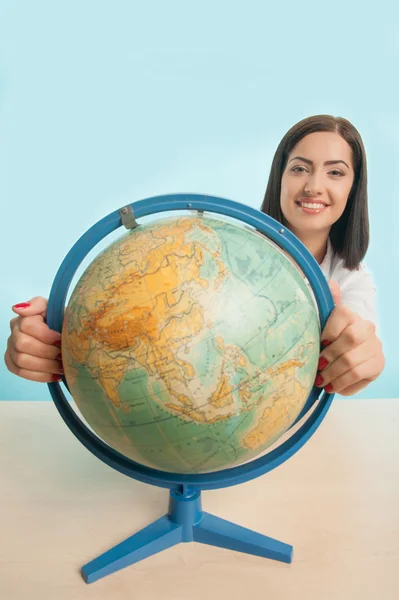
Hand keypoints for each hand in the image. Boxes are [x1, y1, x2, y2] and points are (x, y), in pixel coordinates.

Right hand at [4, 297, 63, 382]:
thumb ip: (38, 305)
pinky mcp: (13, 362)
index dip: (46, 335)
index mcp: (25, 316)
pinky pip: (21, 372)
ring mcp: (11, 348)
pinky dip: (40, 375)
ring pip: (22, 361)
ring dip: (45, 366)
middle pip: (23, 345)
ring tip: (62, 366)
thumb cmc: (61, 322)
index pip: (27, 326)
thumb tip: (18, 309)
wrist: (64, 335)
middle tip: (62, 355)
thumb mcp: (56, 309)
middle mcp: (14, 331)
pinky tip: (55, 374)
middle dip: (47, 352)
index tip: (60, 339)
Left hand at [315, 281, 384, 395]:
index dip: (327, 330)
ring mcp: (374, 346)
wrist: (354, 351)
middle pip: (350, 338)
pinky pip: (358, 375)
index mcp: (351, 314)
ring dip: (332, 373)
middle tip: (317, 366)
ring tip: (320, 381)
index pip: (341, 315)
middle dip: (330, 355)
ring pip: (352, 360)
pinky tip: (332, 387)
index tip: (318, 343)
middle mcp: (366, 328)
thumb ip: (329, 303)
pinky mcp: (377, 364)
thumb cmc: (333, 336)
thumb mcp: (327, 321)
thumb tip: (331, 284)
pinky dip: (342, 383)